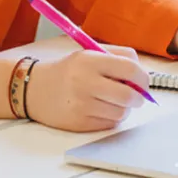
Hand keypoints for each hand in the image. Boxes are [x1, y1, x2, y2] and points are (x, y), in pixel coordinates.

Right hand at [24, 47, 150, 132]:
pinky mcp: (80, 123)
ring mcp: (82, 105)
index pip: (130, 68)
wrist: (34, 89)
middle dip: (138, 97)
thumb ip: (117, 58)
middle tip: (135, 95)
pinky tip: (99, 109)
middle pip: (129, 95)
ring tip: (111, 100)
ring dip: (123, 108)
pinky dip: (111, 118)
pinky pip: (109, 124)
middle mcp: (85, 82)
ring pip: (121, 112)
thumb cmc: (67, 70)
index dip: (143, 77)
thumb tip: (143, 75)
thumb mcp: (88, 53)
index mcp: (89, 60)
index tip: (143, 81)